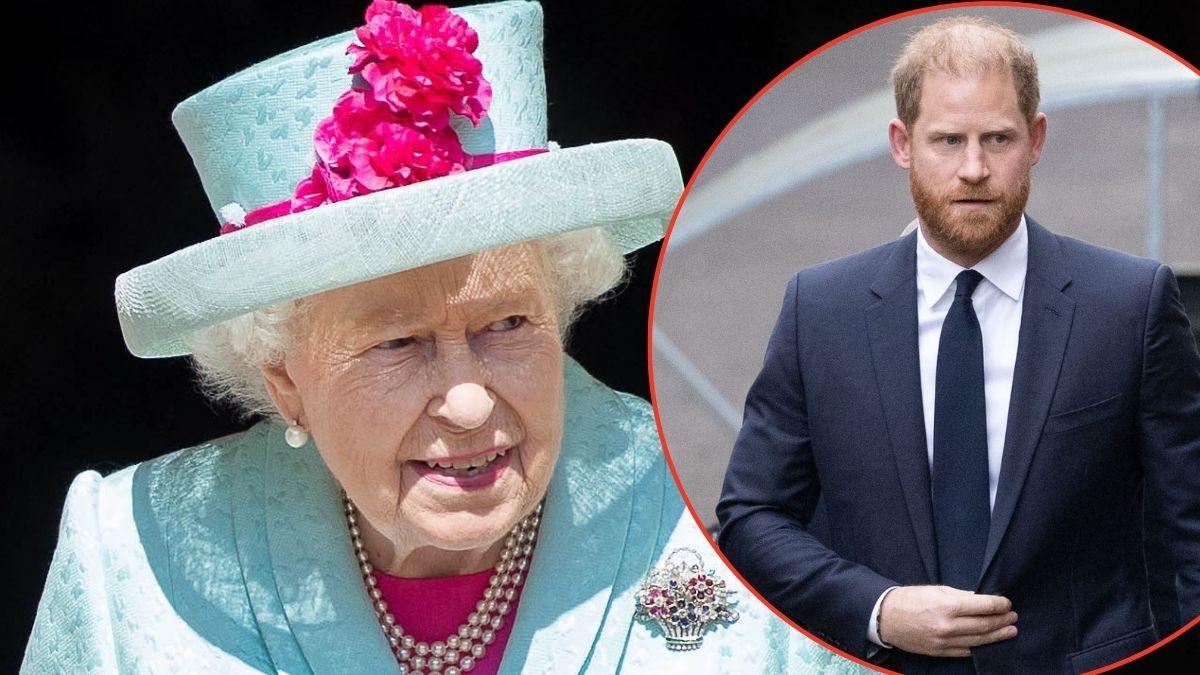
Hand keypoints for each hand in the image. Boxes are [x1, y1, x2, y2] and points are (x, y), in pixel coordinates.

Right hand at [878, 585, 1017, 656]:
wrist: (886, 618)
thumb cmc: (910, 599)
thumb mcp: (935, 590)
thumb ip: (960, 595)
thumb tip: (979, 599)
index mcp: (947, 606)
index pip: (983, 606)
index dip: (999, 605)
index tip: (1007, 603)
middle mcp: (948, 626)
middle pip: (984, 625)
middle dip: (1002, 620)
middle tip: (1013, 617)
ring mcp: (944, 641)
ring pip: (979, 641)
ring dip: (997, 635)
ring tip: (1009, 630)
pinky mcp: (940, 652)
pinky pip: (966, 651)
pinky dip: (980, 647)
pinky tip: (989, 642)